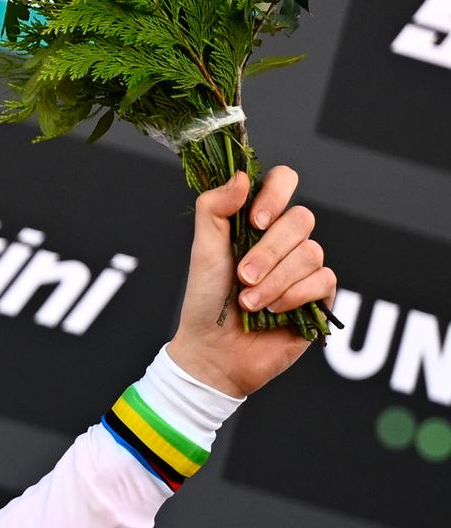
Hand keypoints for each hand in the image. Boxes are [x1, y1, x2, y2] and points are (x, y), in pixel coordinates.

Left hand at [167, 166, 334, 397]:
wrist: (215, 351)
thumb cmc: (205, 300)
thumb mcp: (203, 251)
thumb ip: (214, 209)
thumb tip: (242, 176)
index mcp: (257, 221)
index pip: (283, 181)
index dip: (276, 194)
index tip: (254, 221)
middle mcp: (285, 240)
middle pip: (301, 220)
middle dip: (268, 252)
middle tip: (242, 277)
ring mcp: (305, 266)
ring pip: (312, 252)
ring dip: (275, 281)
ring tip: (249, 303)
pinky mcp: (320, 295)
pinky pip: (324, 280)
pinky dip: (293, 296)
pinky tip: (274, 312)